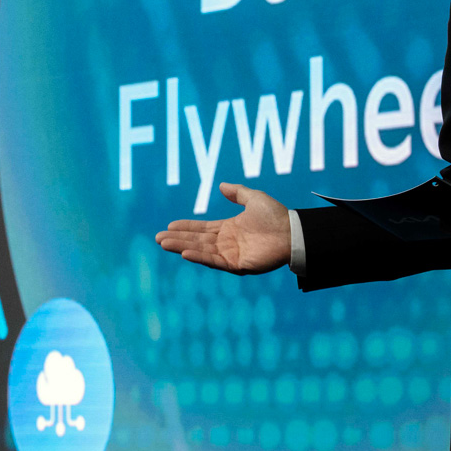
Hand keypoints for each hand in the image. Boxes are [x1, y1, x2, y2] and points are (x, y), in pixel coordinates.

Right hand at [154, 183, 289, 273]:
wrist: (292, 232)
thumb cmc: (276, 216)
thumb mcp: (254, 198)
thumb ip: (237, 193)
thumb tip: (221, 185)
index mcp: (229, 228)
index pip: (202, 228)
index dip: (185, 227)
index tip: (169, 226)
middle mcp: (227, 242)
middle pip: (197, 240)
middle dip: (177, 238)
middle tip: (157, 238)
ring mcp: (231, 254)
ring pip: (201, 250)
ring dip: (182, 247)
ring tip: (164, 244)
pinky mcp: (237, 265)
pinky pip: (214, 261)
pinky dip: (199, 257)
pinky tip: (185, 253)